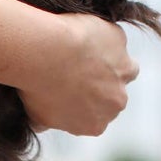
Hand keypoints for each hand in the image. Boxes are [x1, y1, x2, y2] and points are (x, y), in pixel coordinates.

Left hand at [20, 13, 138, 137]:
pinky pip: (113, 38)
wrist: (46, 56)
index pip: (96, 116)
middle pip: (113, 94)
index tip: (70, 89)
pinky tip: (80, 34)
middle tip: (75, 70)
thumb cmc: (37, 88)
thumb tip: (40, 126)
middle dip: (100, 83)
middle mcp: (116, 103)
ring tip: (84, 53)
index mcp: (96, 125)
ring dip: (110, 62)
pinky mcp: (119, 41)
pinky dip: (101, 36)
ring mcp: (122, 71)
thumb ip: (46, 123)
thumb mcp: (36, 116)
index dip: (84, 102)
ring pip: (124, 67)